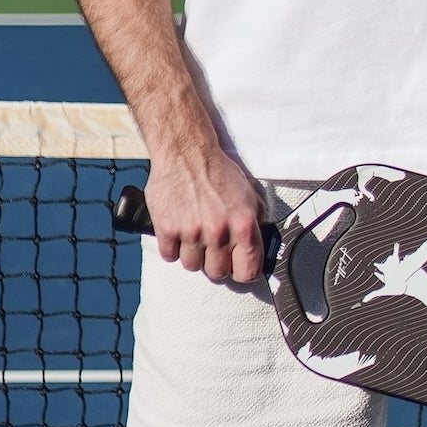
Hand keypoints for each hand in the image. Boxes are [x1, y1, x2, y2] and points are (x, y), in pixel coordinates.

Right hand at [144, 151, 266, 282]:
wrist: (187, 154)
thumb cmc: (219, 173)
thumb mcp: (249, 193)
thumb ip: (255, 220)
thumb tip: (259, 245)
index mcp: (243, 223)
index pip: (248, 270)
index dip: (244, 272)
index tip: (240, 269)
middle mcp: (219, 231)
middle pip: (218, 273)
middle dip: (217, 264)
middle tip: (214, 249)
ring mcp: (191, 232)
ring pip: (192, 266)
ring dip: (194, 255)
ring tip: (195, 235)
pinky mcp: (167, 230)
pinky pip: (170, 257)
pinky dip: (173, 248)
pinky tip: (179, 232)